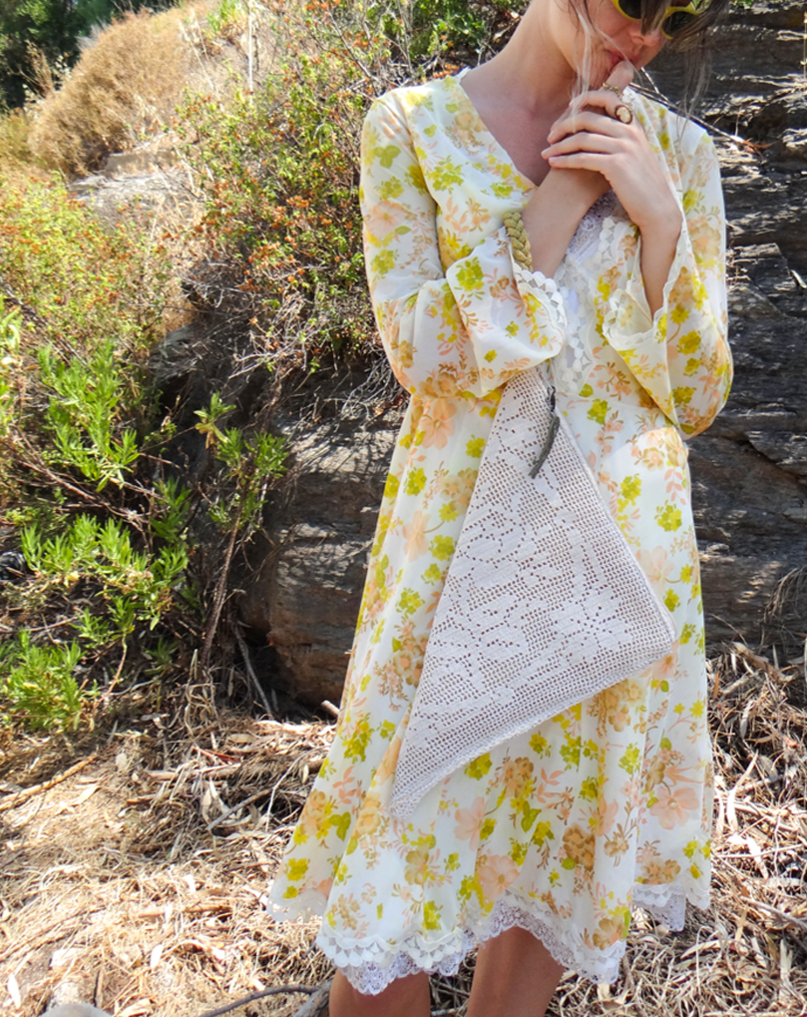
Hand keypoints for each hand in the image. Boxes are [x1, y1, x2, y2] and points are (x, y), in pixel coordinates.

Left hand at [541, 61, 680, 235]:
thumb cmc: (643, 183)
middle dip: (564, 126)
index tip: (570, 106)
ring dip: (560, 146)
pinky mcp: (616, 165)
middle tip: (550, 137)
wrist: (657, 206)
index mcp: (633, 125)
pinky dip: (565, 160)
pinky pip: (583, 158)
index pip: (609, 96)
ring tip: (546, 154)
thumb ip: (621, 138)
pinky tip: (554, 164)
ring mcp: (623, 147)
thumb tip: (601, 131)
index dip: (587, 98)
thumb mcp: (636, 153)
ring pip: (582, 138)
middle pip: (588, 118)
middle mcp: (629, 132)